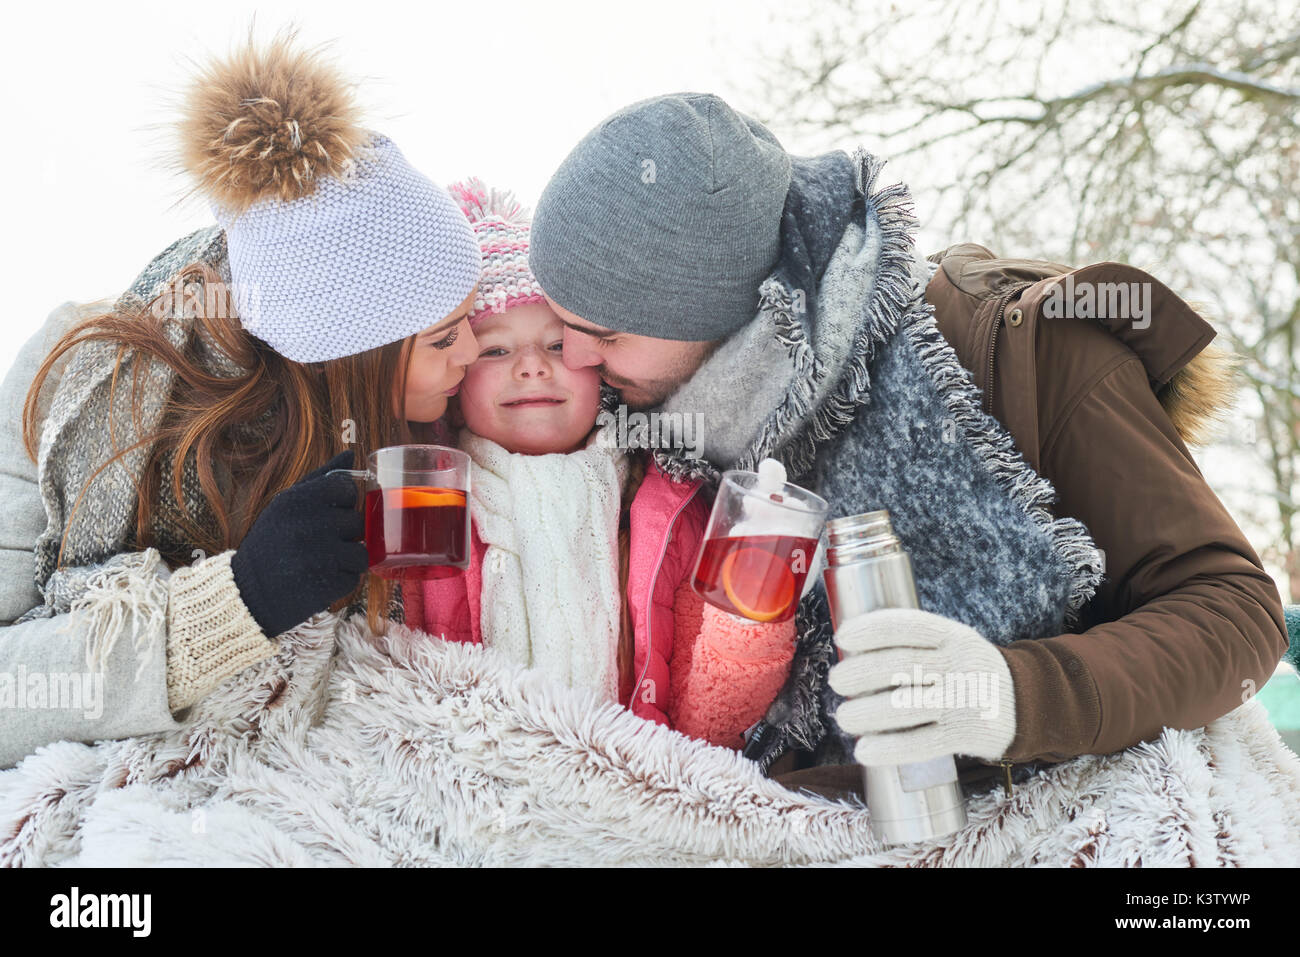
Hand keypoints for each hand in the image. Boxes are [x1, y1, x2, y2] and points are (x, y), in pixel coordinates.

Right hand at [231, 450, 368, 636]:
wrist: (247, 593)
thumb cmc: (272, 542)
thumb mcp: (286, 504)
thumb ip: (321, 478)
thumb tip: (351, 454)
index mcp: (298, 500)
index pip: (346, 488)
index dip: (343, 502)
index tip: (328, 513)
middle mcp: (310, 525)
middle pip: (357, 521)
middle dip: (344, 533)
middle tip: (319, 543)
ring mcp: (321, 556)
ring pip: (362, 551)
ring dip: (347, 559)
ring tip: (321, 562)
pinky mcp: (328, 584)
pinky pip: (355, 577)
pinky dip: (341, 580)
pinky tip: (318, 579)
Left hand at [826, 608, 1016, 765]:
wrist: (1029, 703)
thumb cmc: (970, 670)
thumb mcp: (954, 643)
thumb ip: (916, 644)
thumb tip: (853, 652)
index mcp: (953, 636)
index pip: (908, 626)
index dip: (871, 629)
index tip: (843, 636)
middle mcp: (959, 665)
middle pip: (899, 666)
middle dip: (859, 673)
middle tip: (836, 680)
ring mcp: (963, 701)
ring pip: (904, 707)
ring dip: (865, 713)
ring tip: (844, 717)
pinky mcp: (966, 736)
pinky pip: (920, 744)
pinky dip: (888, 748)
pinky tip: (864, 749)